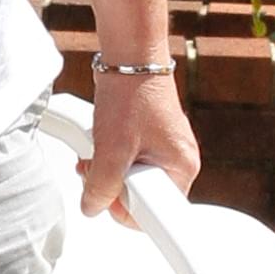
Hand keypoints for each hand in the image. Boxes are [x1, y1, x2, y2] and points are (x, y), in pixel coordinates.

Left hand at [83, 66, 199, 214]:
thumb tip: (92, 207)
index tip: (109, 200)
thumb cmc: (132, 95)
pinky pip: (127, 162)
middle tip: (97, 169)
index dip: (126, 211)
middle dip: (111, 188)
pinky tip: (100, 143)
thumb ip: (102, 186)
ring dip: (106, 172)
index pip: (157, 215)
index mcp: (182, 168)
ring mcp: (163, 150)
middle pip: (140, 198)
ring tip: (98, 150)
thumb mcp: (112, 150)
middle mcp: (178, 161)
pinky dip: (109, 157)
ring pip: (130, 180)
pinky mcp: (149, 140)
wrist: (129, 58)